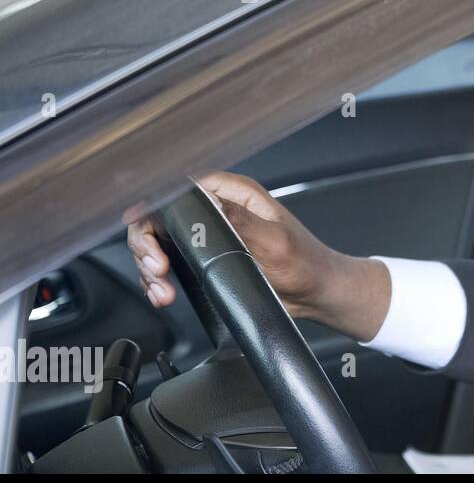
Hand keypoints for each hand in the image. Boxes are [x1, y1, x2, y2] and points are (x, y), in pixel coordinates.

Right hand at [125, 172, 391, 341]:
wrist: (317, 294)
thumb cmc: (306, 264)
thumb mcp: (274, 241)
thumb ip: (238, 220)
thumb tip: (204, 200)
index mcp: (235, 194)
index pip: (178, 187)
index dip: (154, 208)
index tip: (149, 234)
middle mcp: (217, 210)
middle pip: (160, 217)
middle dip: (148, 245)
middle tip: (158, 269)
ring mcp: (209, 236)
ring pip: (159, 243)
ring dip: (151, 268)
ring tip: (163, 291)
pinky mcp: (205, 260)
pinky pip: (169, 266)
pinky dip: (159, 281)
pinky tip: (164, 295)